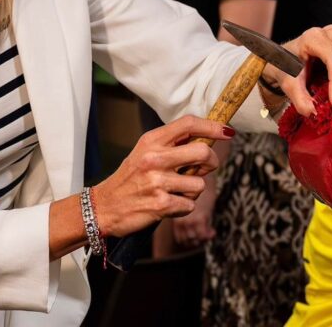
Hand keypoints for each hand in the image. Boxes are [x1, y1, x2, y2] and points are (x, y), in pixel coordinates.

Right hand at [91, 116, 232, 237]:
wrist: (104, 206)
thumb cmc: (131, 178)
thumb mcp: (145, 152)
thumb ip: (172, 144)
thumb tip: (207, 138)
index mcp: (152, 140)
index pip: (189, 124)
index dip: (213, 126)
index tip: (227, 132)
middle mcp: (154, 158)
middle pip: (203, 151)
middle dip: (211, 162)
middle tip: (202, 169)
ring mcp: (158, 182)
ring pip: (200, 183)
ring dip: (192, 191)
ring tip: (175, 191)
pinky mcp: (161, 204)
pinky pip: (190, 205)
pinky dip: (183, 207)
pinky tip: (168, 205)